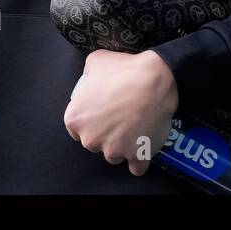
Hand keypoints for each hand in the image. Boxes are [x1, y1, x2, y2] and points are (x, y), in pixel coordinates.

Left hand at [63, 49, 179, 176]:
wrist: (154, 80)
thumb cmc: (123, 69)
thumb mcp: (96, 61)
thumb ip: (87, 75)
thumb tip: (89, 79)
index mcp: (75, 119)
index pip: (76, 128)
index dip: (89, 121)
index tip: (100, 114)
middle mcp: (90, 140)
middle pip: (94, 143)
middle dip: (104, 134)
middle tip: (119, 117)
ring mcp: (114, 151)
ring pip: (114, 156)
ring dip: (122, 146)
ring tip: (134, 127)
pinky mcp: (136, 157)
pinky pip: (136, 168)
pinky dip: (140, 160)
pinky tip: (143, 147)